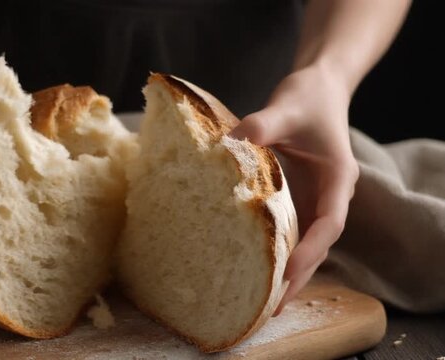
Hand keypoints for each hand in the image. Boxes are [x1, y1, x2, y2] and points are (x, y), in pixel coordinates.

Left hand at [232, 64, 359, 313]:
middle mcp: (331, 195)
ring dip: (290, 270)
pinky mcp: (301, 197)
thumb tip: (224, 148)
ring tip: (264, 301)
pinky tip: (259, 268)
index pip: (330, 222)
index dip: (311, 249)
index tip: (288, 271)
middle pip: (320, 244)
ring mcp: (316, 198)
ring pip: (307, 242)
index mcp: (338, 178)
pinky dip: (280, 251)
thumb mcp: (285, 107)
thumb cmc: (307, 97)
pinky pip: (293, 230)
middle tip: (273, 306)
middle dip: (299, 275)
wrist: (318, 88)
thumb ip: (260, 126)